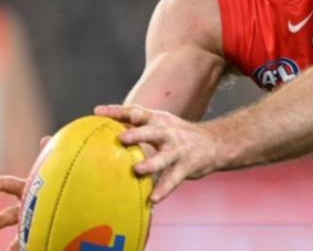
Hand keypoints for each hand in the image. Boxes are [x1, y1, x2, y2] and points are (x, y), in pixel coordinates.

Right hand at [0, 136, 50, 250]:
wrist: (72, 206)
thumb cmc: (59, 183)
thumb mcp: (53, 170)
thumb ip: (49, 156)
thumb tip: (46, 139)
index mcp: (28, 191)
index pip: (12, 186)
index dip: (0, 184)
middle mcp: (26, 210)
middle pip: (10, 216)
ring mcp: (31, 226)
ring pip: (19, 238)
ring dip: (14, 245)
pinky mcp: (40, 237)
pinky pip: (33, 245)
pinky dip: (31, 248)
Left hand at [94, 104, 222, 203]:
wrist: (214, 143)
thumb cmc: (177, 134)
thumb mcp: (159, 123)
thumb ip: (136, 125)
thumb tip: (103, 126)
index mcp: (158, 119)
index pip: (136, 112)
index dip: (117, 111)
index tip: (98, 112)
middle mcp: (168, 132)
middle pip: (152, 131)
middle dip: (137, 134)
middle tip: (120, 138)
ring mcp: (178, 150)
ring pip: (164, 157)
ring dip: (151, 164)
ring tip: (137, 170)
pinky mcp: (186, 166)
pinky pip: (173, 179)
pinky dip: (163, 190)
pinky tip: (152, 200)